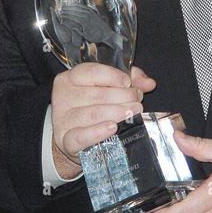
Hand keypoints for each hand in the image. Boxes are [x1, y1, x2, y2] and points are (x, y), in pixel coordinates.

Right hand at [51, 63, 155, 177]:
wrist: (77, 140)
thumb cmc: (95, 107)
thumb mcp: (110, 88)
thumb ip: (131, 80)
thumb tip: (149, 83)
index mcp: (71, 78)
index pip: (91, 72)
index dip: (113, 76)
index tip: (128, 83)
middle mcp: (63, 97)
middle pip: (96, 94)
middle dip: (122, 97)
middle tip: (137, 102)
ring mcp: (62, 119)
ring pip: (92, 114)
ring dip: (116, 113)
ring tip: (132, 113)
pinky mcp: (65, 141)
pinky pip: (80, 136)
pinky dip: (98, 132)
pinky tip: (112, 128)